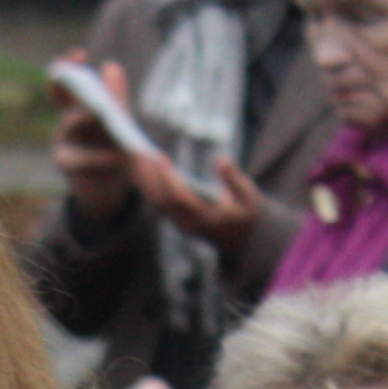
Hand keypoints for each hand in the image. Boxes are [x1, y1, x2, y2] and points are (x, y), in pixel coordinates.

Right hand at [49, 50, 133, 221]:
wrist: (109, 189)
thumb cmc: (113, 150)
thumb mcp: (119, 122)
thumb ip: (115, 97)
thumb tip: (110, 65)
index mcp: (77, 107)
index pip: (68, 83)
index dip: (68, 66)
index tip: (78, 53)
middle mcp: (66, 121)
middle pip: (62, 97)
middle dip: (69, 82)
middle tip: (77, 69)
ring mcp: (63, 142)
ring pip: (72, 123)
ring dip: (88, 117)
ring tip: (102, 113)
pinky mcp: (67, 165)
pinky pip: (82, 157)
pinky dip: (101, 155)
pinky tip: (118, 155)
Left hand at [134, 146, 268, 257]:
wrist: (243, 238)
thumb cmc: (246, 213)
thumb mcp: (249, 196)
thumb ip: (234, 179)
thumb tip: (222, 160)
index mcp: (205, 218)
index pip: (180, 198)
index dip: (168, 178)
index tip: (160, 157)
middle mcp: (188, 223)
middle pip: (161, 199)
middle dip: (149, 175)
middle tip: (139, 150)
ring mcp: (180, 223)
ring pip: (155, 201)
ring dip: (145, 178)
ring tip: (138, 152)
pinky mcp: (176, 220)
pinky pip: (157, 201)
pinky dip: (149, 183)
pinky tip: (145, 164)